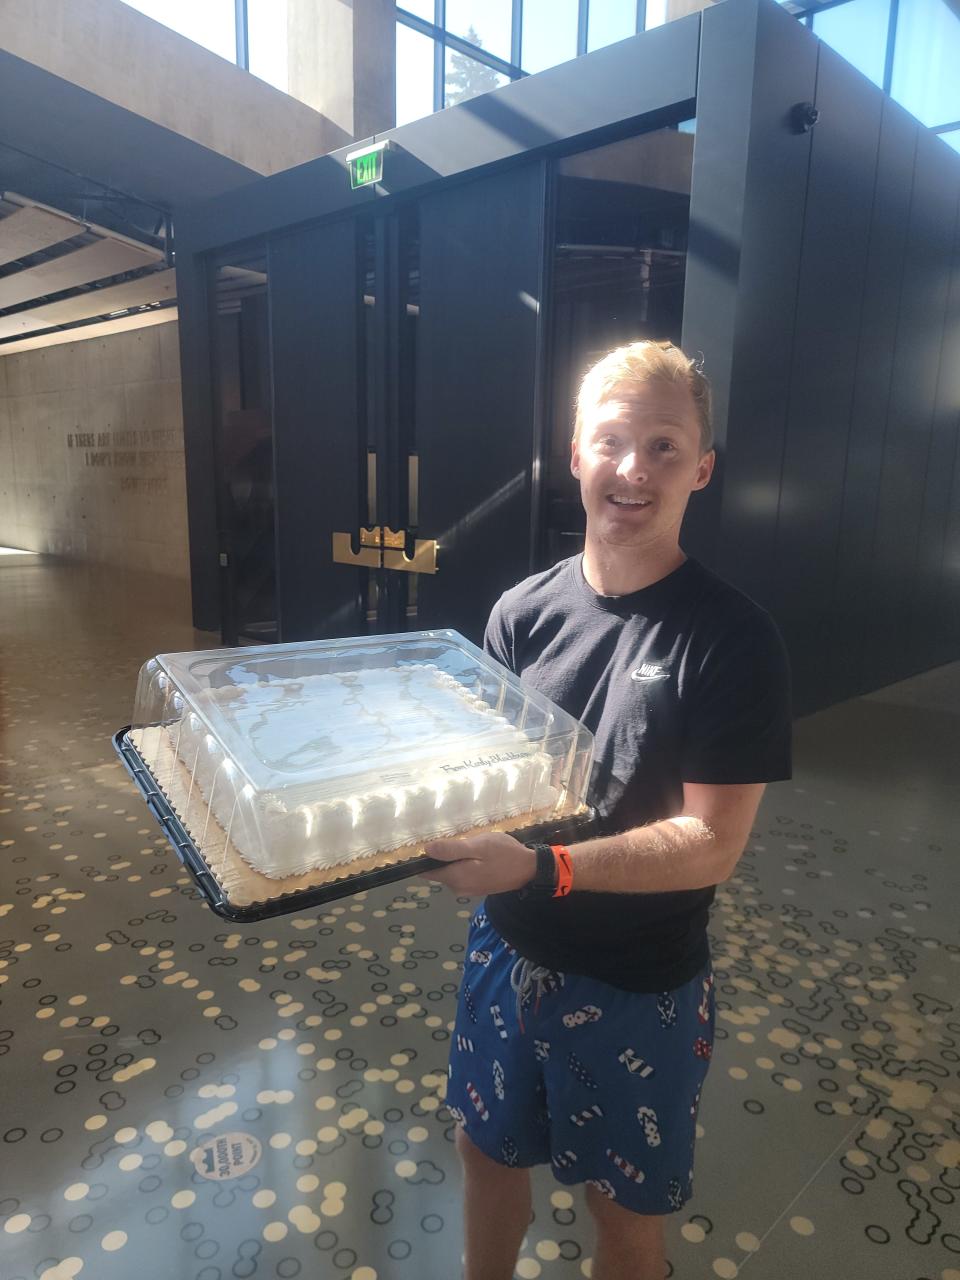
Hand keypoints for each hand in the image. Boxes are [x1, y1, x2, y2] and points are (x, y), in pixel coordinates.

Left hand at [421, 833, 535, 895]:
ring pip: (451, 871)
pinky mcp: (477, 887)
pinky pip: (462, 873)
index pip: (427, 871)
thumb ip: (451, 849)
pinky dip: (464, 863)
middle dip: (442, 855)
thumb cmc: (504, 854)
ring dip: (455, 858)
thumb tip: (426, 849)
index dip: (424, 858)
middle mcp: (458, 888)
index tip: (427, 842)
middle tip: (456, 838)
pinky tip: (476, 853)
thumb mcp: (478, 846)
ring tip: (468, 843)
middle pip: (439, 870)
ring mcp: (468, 889)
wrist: (529, 869)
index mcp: (456, 878)